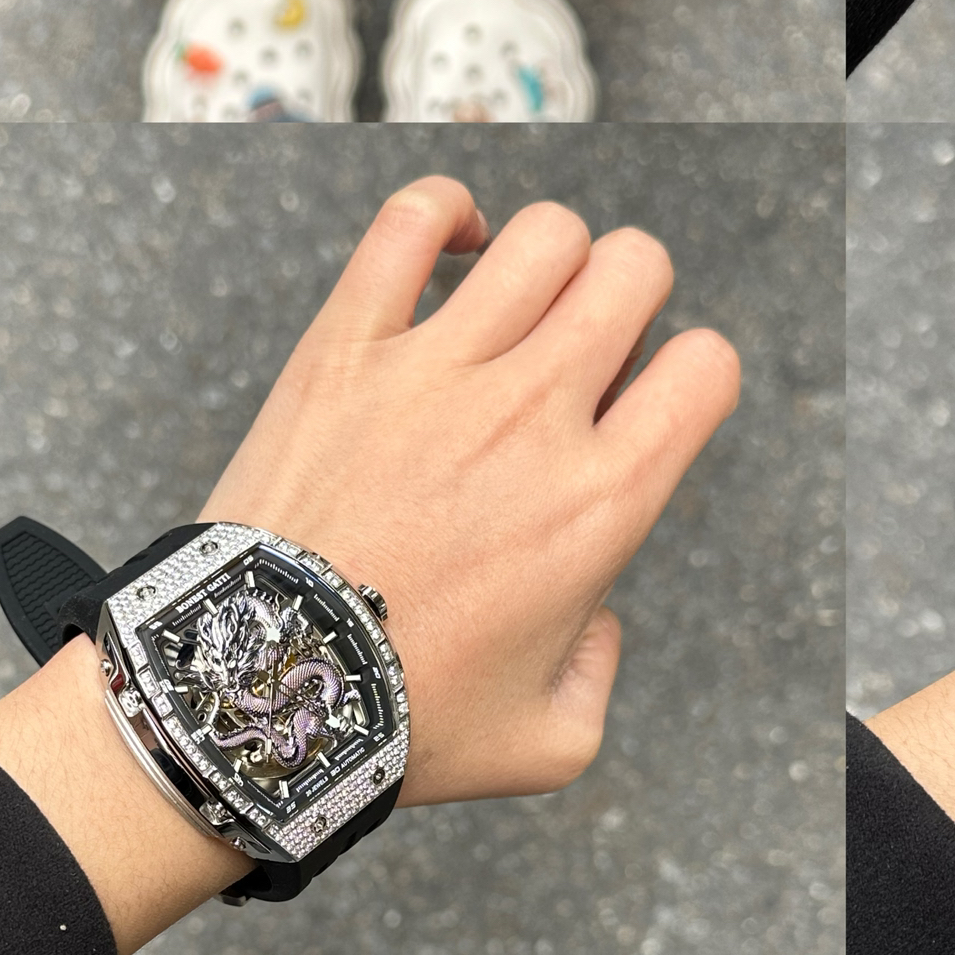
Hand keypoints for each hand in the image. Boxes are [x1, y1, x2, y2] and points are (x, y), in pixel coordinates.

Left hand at [0, 177, 740, 953]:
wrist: (248, 694)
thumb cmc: (396, 723)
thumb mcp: (549, 743)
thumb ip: (602, 674)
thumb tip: (595, 618)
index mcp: (600, 500)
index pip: (706, 367)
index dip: (696, 375)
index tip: (653, 405)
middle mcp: (532, 414)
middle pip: (635, 268)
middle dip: (634, 291)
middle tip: (590, 342)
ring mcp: (436, 367)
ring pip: (542, 235)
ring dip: (553, 255)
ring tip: (521, 301)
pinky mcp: (348, 344)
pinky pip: (410, 223)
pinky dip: (445, 212)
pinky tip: (453, 246)